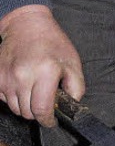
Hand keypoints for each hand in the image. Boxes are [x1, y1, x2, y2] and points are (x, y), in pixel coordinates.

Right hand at [0, 5, 84, 125]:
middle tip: (44, 101)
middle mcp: (24, 76)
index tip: (51, 120)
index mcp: (46, 72)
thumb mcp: (72, 63)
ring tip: (33, 91)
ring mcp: (8, 77)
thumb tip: (69, 107)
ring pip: (15, 108)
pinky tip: (21, 86)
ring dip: (25, 105)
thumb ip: (76, 88)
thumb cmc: (52, 43)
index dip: (47, 120)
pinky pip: (4, 99)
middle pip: (28, 112)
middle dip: (38, 112)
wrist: (26, 25)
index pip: (42, 110)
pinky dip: (13, 97)